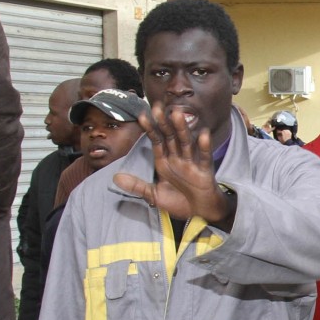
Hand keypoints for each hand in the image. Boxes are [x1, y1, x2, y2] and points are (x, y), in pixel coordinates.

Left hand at [114, 104, 234, 228]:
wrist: (200, 213)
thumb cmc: (178, 201)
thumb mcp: (154, 195)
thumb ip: (137, 185)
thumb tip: (115, 178)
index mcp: (164, 161)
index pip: (156, 141)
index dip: (150, 128)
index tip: (142, 115)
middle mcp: (176, 158)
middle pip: (170, 137)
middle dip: (164, 123)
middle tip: (157, 107)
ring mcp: (190, 162)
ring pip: (185, 142)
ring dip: (181, 129)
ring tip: (176, 114)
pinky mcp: (204, 170)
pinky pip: (203, 157)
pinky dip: (203, 146)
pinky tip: (203, 134)